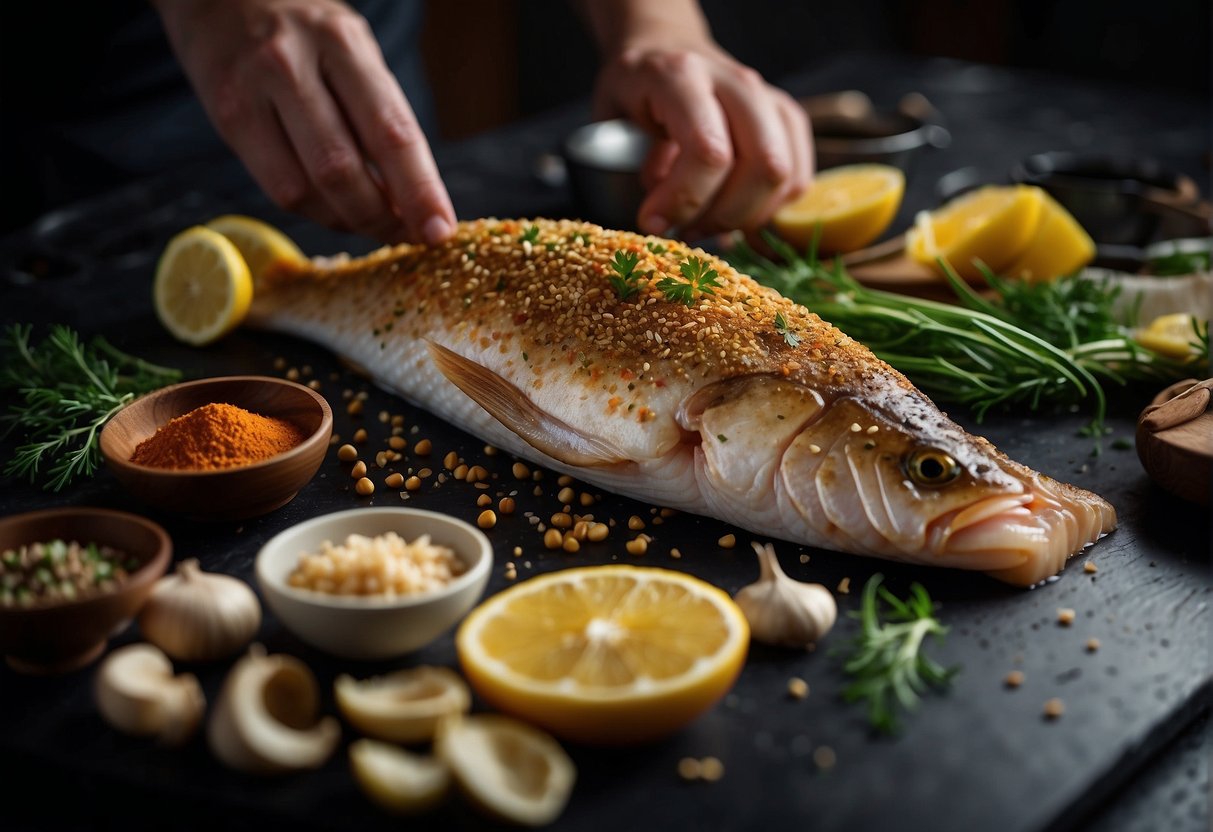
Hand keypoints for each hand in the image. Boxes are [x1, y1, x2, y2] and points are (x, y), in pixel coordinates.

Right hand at [154, 0, 455, 243]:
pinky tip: (336, 209)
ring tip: (374, 222)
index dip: (419, 190)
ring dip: (350, 221)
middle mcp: (292, 64)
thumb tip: (413, 199)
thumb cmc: (306, 34)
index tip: (440, 230)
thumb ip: (381, 116)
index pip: (390, 131)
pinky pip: (278, 189)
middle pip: (343, 168)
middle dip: (383, 217)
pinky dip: (317, 212)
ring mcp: (252, 91)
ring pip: (308, 188)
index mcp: (342, 43)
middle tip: (408, 235)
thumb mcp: (353, 51)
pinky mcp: (227, 118)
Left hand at [594, 43, 812, 238]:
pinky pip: (797, 178)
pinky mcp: (786, 118)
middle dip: (724, 215)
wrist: (664, 49)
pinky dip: (769, 209)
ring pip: (784, 175)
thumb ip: (629, 169)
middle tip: (685, 230)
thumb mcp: (610, 124)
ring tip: (706, 224)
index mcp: (682, 77)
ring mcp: (768, 97)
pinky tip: (733, 212)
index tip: (653, 222)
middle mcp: (735, 81)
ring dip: (746, 217)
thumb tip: (664, 215)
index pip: (708, 150)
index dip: (684, 200)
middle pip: (762, 165)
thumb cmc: (634, 94)